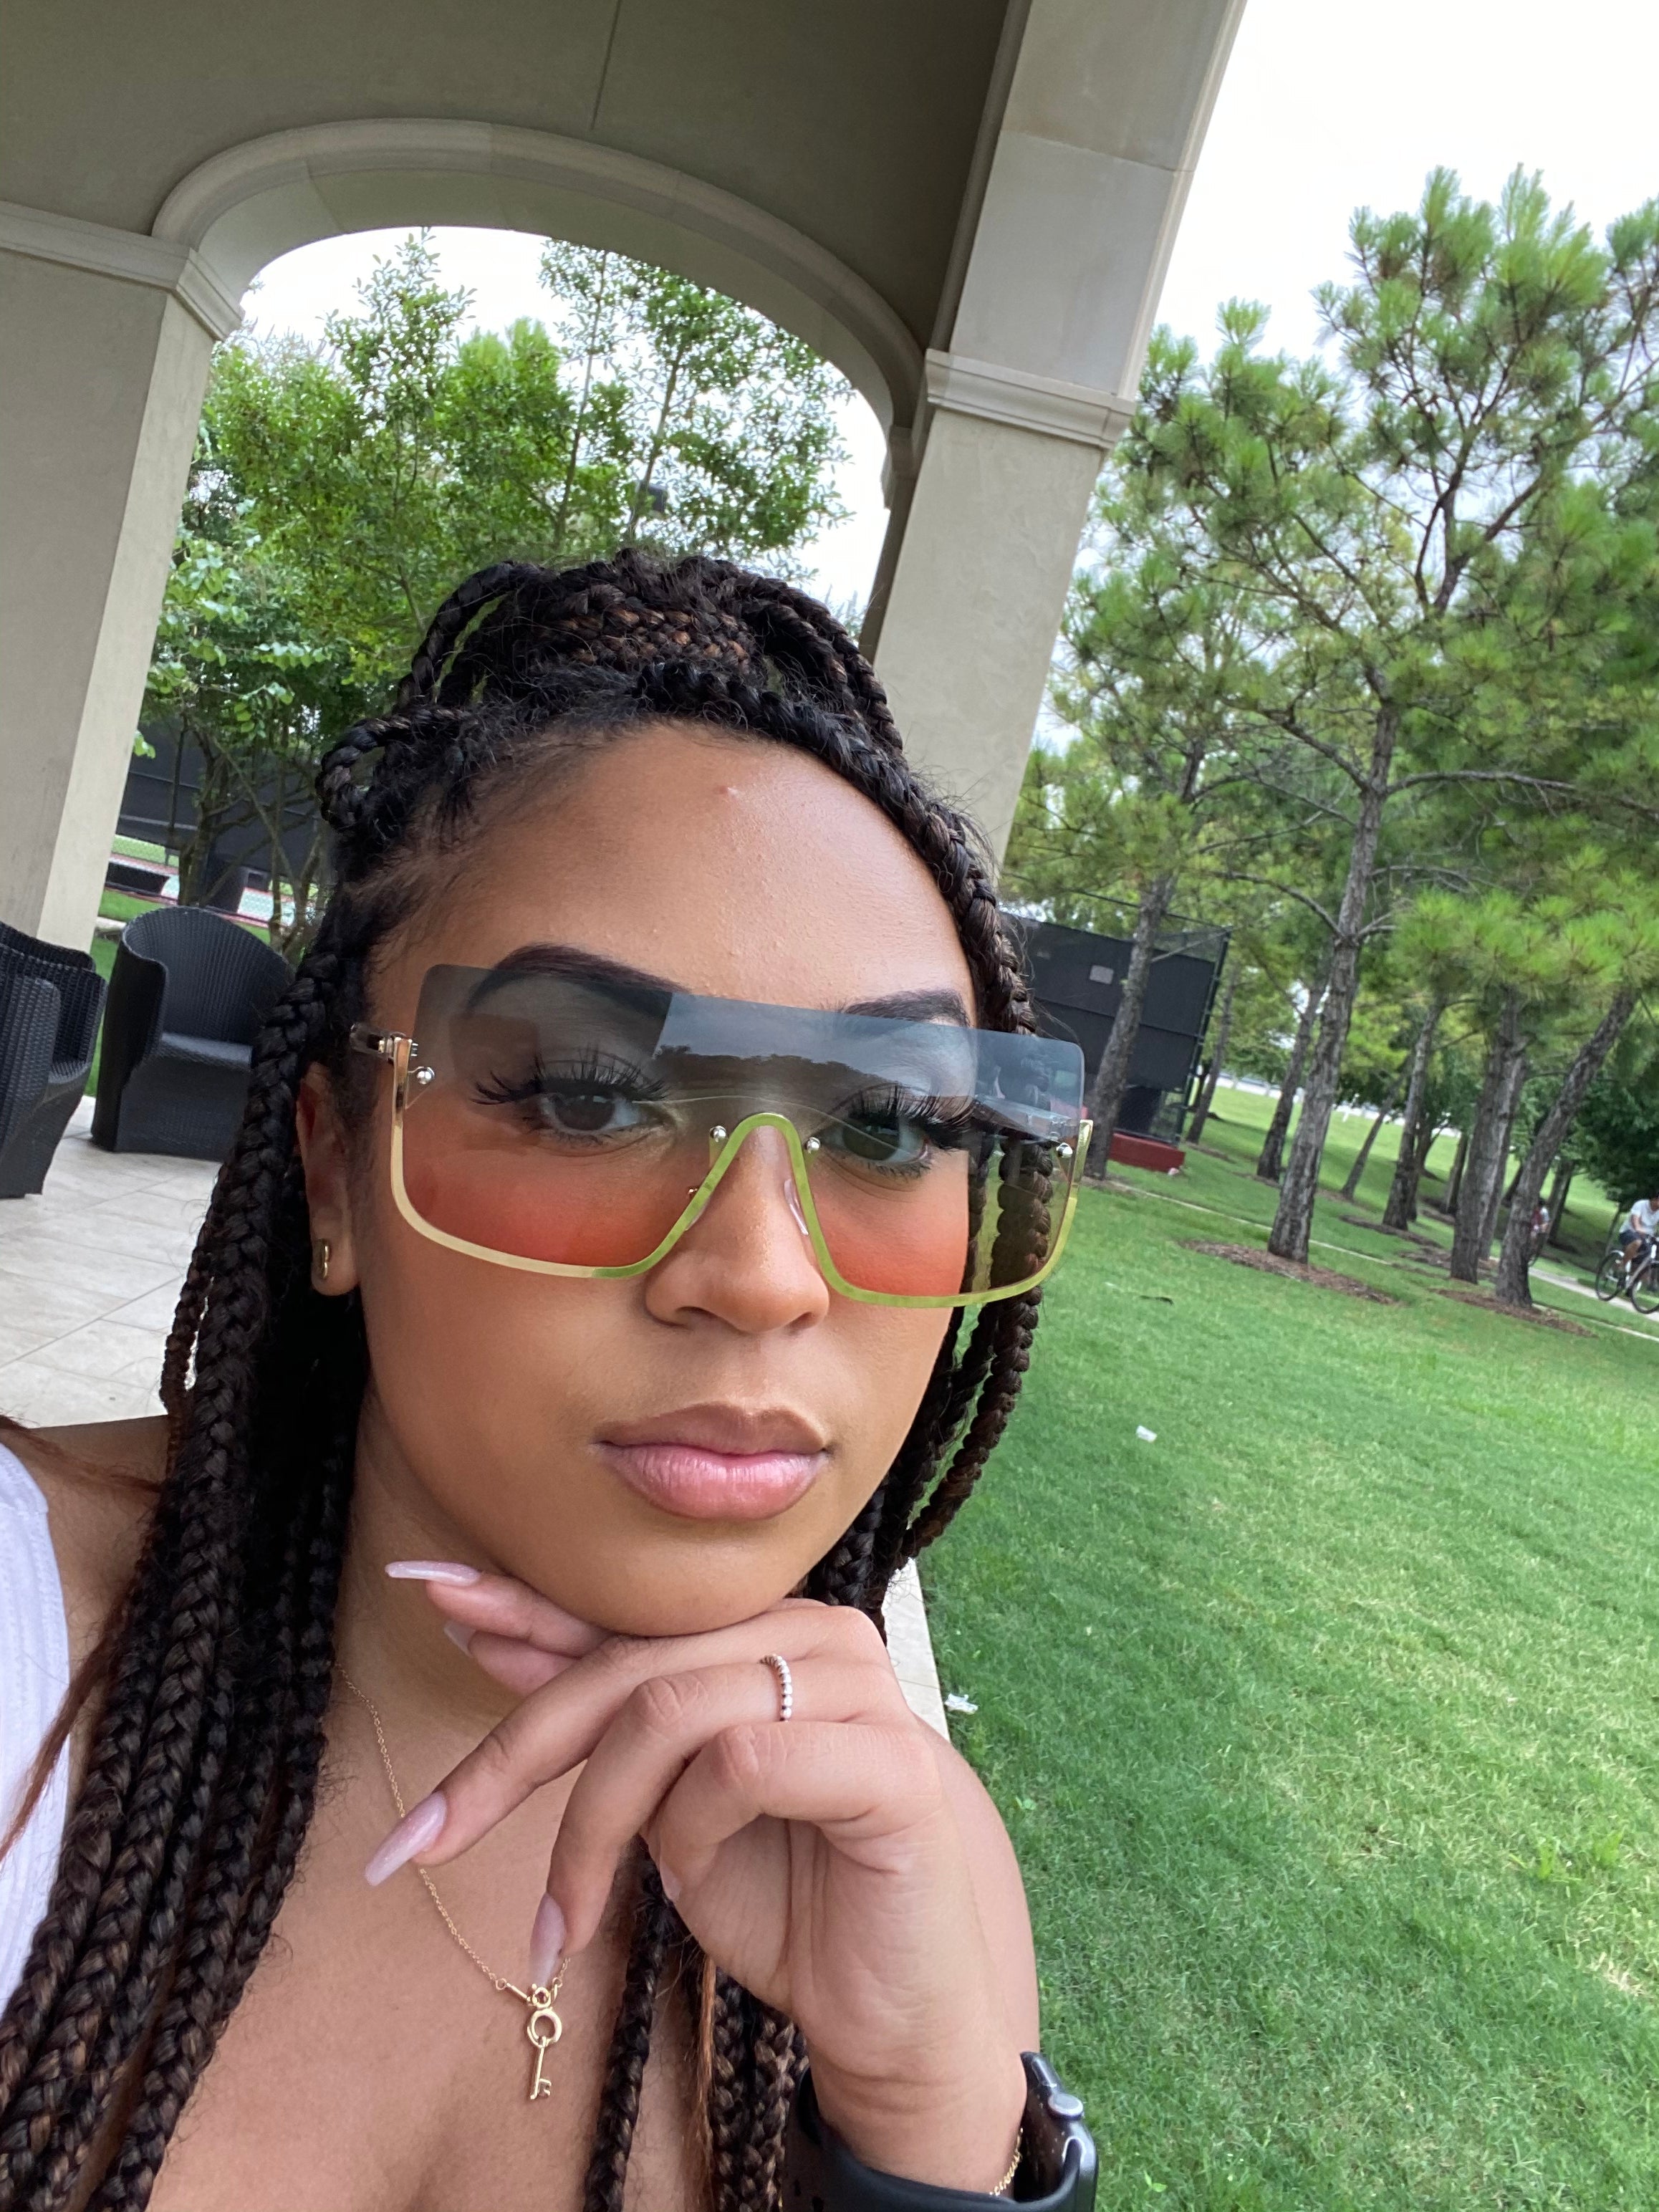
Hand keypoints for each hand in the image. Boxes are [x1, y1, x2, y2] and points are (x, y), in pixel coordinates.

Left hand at [371, 1571, 1027, 2190]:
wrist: (894, 2012)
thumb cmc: (786, 1899)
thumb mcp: (664, 1808)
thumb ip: (601, 1724)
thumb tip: (486, 1633)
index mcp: (764, 1632)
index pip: (627, 1610)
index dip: (523, 1605)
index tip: (424, 1591)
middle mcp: (815, 1632)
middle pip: (627, 1667)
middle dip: (511, 1755)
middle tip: (424, 1839)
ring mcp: (860, 1687)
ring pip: (666, 1712)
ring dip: (592, 1827)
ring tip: (564, 1921)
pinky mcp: (890, 1760)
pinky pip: (740, 1760)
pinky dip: (690, 1828)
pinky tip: (692, 1879)